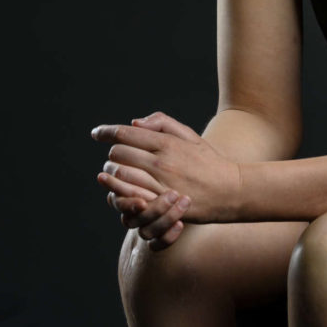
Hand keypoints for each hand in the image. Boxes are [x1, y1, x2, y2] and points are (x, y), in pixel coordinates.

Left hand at [91, 111, 240, 224]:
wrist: (229, 189)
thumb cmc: (209, 161)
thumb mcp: (190, 135)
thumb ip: (162, 125)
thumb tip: (135, 122)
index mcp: (167, 143)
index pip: (126, 134)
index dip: (106, 132)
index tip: (97, 133)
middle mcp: (161, 162)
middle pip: (118, 154)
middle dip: (112, 154)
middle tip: (114, 156)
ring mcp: (159, 184)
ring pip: (119, 175)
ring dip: (112, 174)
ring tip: (114, 173)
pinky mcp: (160, 204)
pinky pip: (128, 197)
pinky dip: (119, 192)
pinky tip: (121, 190)